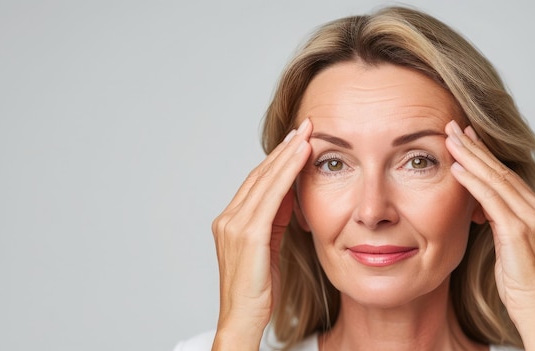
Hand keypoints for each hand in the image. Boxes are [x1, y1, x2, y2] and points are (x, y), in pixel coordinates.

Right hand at [211, 119, 311, 349]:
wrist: (242, 320)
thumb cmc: (257, 291)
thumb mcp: (268, 250)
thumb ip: (275, 221)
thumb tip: (289, 196)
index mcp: (231, 222)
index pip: (257, 183)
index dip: (277, 160)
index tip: (296, 141)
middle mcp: (228, 219)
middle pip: (259, 176)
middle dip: (284, 150)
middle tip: (304, 127)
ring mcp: (234, 226)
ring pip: (264, 181)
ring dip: (287, 155)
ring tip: (306, 134)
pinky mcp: (247, 235)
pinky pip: (270, 197)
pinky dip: (286, 173)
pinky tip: (300, 157)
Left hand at [445, 120, 534, 349]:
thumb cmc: (521, 284)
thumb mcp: (510, 247)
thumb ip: (499, 222)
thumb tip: (478, 208)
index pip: (507, 177)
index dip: (485, 156)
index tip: (466, 139)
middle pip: (502, 171)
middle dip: (475, 147)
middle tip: (454, 126)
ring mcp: (533, 219)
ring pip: (496, 180)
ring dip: (470, 157)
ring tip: (450, 139)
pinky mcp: (520, 231)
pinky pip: (492, 200)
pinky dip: (473, 182)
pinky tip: (457, 168)